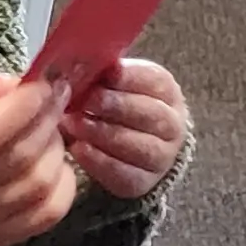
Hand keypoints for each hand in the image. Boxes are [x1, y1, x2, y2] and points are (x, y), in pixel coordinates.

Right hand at [0, 69, 78, 245]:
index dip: (22, 106)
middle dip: (46, 120)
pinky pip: (52, 209)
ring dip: (56, 148)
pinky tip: (53, 164)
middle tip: (52, 100)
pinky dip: (63, 180)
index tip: (42, 84)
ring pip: (40, 181)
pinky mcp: (8, 237)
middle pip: (19, 155)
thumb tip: (16, 83)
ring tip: (48, 132)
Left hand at [61, 58, 186, 198]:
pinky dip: (99, 161)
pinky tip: (78, 149)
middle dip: (116, 106)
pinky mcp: (144, 181)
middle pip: (151, 114)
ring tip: (74, 124)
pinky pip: (125, 173)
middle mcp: (172, 124)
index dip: (130, 77)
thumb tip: (74, 64)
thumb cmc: (111, 109)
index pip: (156, 81)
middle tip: (86, 101)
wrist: (125, 151)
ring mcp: (162, 155)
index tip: (105, 74)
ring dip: (104, 134)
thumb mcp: (109, 87)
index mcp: (165, 92)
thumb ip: (99, 77)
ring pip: (140, 145)